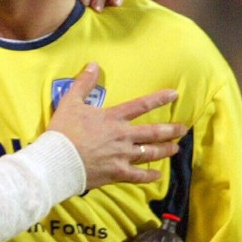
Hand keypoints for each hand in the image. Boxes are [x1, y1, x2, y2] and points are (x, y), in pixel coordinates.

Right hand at [48, 62, 186, 188]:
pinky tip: (158, 175)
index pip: (141, 105)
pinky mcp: (117, 173)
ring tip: (175, 148)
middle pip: (153, 132)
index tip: (174, 95)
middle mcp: (123, 136)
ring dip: (165, 150)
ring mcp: (122, 156)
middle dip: (170, 130)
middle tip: (183, 129)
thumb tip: (93, 64)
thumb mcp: (70, 102)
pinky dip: (149, 176)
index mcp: (113, 118)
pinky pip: (138, 176)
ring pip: (150, 153)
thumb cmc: (63, 131)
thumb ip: (84, 83)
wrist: (58, 160)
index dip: (159, 99)